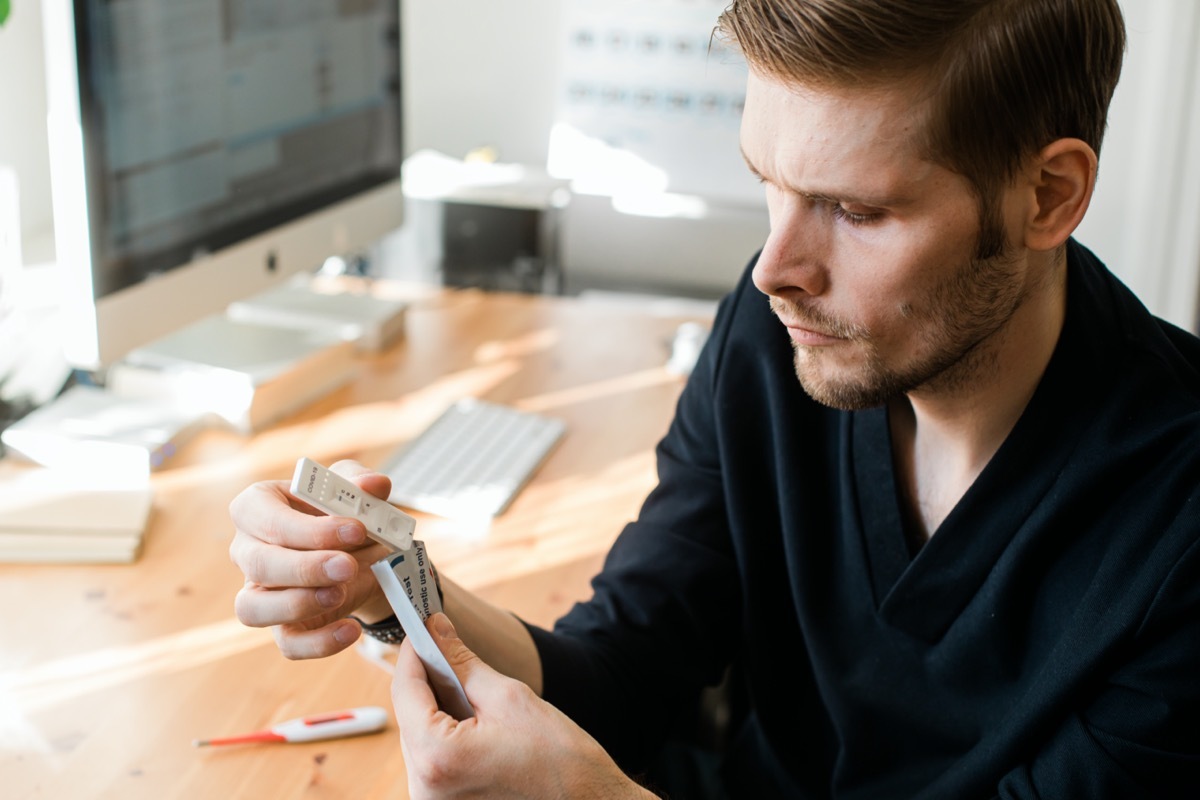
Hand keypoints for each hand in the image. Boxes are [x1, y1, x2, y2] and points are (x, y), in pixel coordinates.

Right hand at [229, 460, 392, 658]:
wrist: (359, 550)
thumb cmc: (343, 511)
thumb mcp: (353, 488)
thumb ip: (361, 483)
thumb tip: (374, 485)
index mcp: (257, 507)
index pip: (260, 515)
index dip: (306, 527)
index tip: (355, 528)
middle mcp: (248, 550)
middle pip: (258, 564)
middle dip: (304, 567)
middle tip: (347, 565)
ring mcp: (260, 592)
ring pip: (252, 609)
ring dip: (297, 605)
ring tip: (339, 594)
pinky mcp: (282, 625)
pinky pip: (287, 644)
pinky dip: (318, 643)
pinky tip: (350, 630)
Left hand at [392, 613, 655, 799]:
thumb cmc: (559, 757)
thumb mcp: (509, 697)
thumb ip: (461, 661)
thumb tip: (436, 630)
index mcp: (437, 756)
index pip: (405, 690)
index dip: (414, 653)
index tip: (424, 628)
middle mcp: (424, 787)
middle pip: (409, 716)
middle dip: (428, 681)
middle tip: (449, 651)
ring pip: (419, 738)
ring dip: (437, 710)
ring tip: (470, 692)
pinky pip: (431, 759)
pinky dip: (445, 735)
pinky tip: (472, 723)